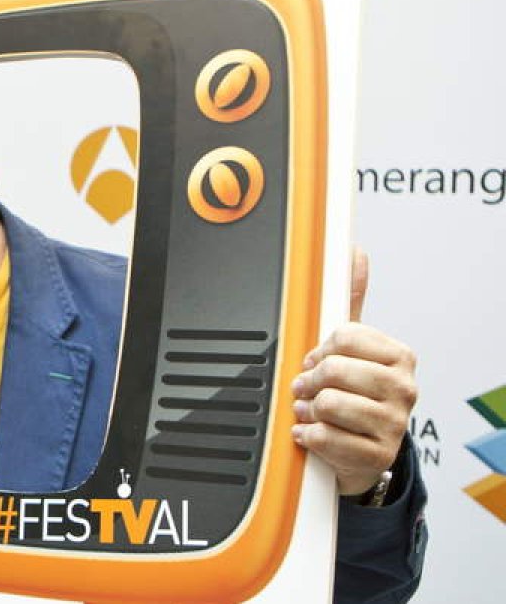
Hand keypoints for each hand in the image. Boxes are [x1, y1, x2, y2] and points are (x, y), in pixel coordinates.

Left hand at [291, 247, 418, 495]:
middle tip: (306, 388)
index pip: (344, 336)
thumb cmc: (352, 393)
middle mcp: (403, 389)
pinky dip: (308, 435)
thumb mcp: (352, 348)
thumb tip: (354, 252)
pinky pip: (323, 436)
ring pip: (327, 403)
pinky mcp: (376, 456)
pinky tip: (313, 432)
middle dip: (309, 379)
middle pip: (333, 369)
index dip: (319, 349)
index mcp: (399, 357)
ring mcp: (393, 424)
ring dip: (307, 408)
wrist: (361, 450)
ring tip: (310, 410)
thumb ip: (350, 300)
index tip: (316, 360)